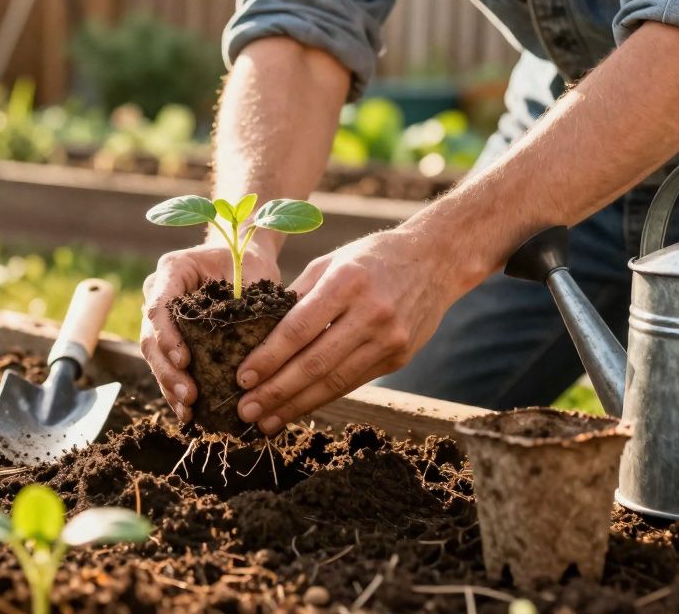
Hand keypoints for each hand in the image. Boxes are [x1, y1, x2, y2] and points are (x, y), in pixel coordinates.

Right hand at [141, 238, 280, 420]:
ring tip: (187, 411)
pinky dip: (175, 388)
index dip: (168, 336)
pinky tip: (189, 412)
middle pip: (151, 337)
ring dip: (169, 385)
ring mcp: (161, 317)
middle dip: (167, 371)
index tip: (185, 361)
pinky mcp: (171, 336)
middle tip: (188, 396)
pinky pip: (167, 364)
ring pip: (154, 356)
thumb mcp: (252, 271)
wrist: (243, 256)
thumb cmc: (249, 261)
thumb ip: (249, 298)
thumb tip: (258, 342)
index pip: (160, 306)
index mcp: (173, 270)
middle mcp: (159, 292)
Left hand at [235, 228, 466, 434]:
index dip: (268, 358)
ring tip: (266, 421)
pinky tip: (298, 408)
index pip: (299, 329)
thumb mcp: (330, 262)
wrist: (436, 261)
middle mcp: (371, 314)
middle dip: (276, 392)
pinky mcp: (398, 358)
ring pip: (334, 382)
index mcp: (347, 282)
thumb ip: (297, 297)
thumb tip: (259, 335)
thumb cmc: (372, 257)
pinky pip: (353, 382)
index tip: (242, 378)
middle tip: (245, 411)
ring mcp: (389, 339)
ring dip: (296, 406)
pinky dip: (322, 398)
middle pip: (315, 363)